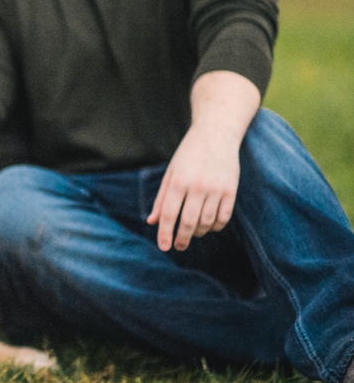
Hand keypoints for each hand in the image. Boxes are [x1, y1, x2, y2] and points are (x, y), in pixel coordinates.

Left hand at [147, 124, 239, 250]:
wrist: (216, 135)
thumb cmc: (188, 155)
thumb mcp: (170, 173)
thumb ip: (161, 199)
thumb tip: (151, 222)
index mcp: (178, 181)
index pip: (169, 214)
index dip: (165, 234)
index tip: (164, 247)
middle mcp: (197, 186)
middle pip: (188, 222)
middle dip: (182, 239)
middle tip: (178, 247)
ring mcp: (216, 189)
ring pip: (207, 222)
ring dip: (198, 232)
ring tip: (192, 233)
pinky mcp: (231, 190)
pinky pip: (223, 217)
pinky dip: (215, 227)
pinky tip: (208, 227)